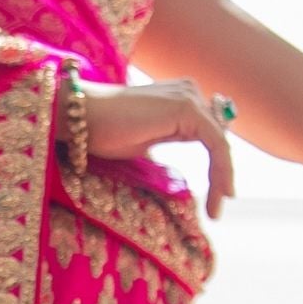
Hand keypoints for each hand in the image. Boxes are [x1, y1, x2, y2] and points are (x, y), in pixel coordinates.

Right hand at [83, 79, 236, 217]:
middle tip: (215, 210)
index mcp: (181, 98)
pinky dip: (221, 169)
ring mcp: (188, 97)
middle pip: (218, 138)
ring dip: (222, 177)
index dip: (217, 167)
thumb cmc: (104, 132)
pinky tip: (219, 193)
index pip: (210, 135)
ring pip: (220, 142)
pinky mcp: (186, 107)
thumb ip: (172, 137)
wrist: (80, 119)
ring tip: (215, 209)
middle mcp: (189, 92)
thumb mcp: (148, 140)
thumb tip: (188, 148)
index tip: (215, 199)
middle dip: (221, 174)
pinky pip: (216, 143)